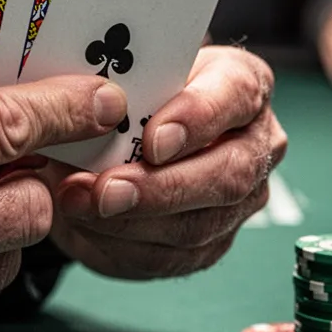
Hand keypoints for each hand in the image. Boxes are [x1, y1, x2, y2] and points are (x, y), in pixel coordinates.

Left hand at [46, 46, 286, 279]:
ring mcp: (240, 199)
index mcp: (241, 83)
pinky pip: (171, 255)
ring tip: (78, 204)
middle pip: (229, 173)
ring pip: (197, 224)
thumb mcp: (121, 75)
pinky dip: (121, 242)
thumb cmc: (129, 96)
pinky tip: (86, 223)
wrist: (117, 141)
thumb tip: (83, 104)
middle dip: (161, 186)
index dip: (198, 118)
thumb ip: (116, 84)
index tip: (153, 140)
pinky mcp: (212, 242)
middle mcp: (254, 142)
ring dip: (131, 220)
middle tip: (106, 190)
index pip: (236, 94)